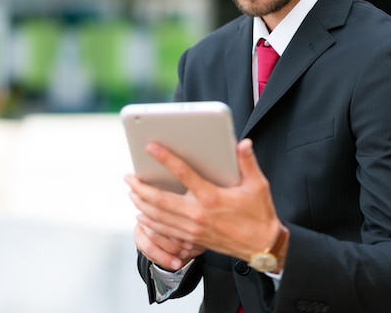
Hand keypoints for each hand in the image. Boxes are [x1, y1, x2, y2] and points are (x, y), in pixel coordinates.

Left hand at [125, 138, 282, 264]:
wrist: (262, 247)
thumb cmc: (259, 213)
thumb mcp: (258, 185)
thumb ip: (248, 162)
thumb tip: (243, 143)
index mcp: (211, 196)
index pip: (183, 172)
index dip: (165, 158)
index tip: (151, 147)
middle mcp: (198, 213)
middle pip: (160, 199)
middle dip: (140, 187)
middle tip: (128, 176)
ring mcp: (193, 228)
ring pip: (158, 216)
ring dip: (141, 203)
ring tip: (131, 192)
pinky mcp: (193, 240)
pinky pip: (165, 231)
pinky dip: (150, 222)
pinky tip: (142, 215)